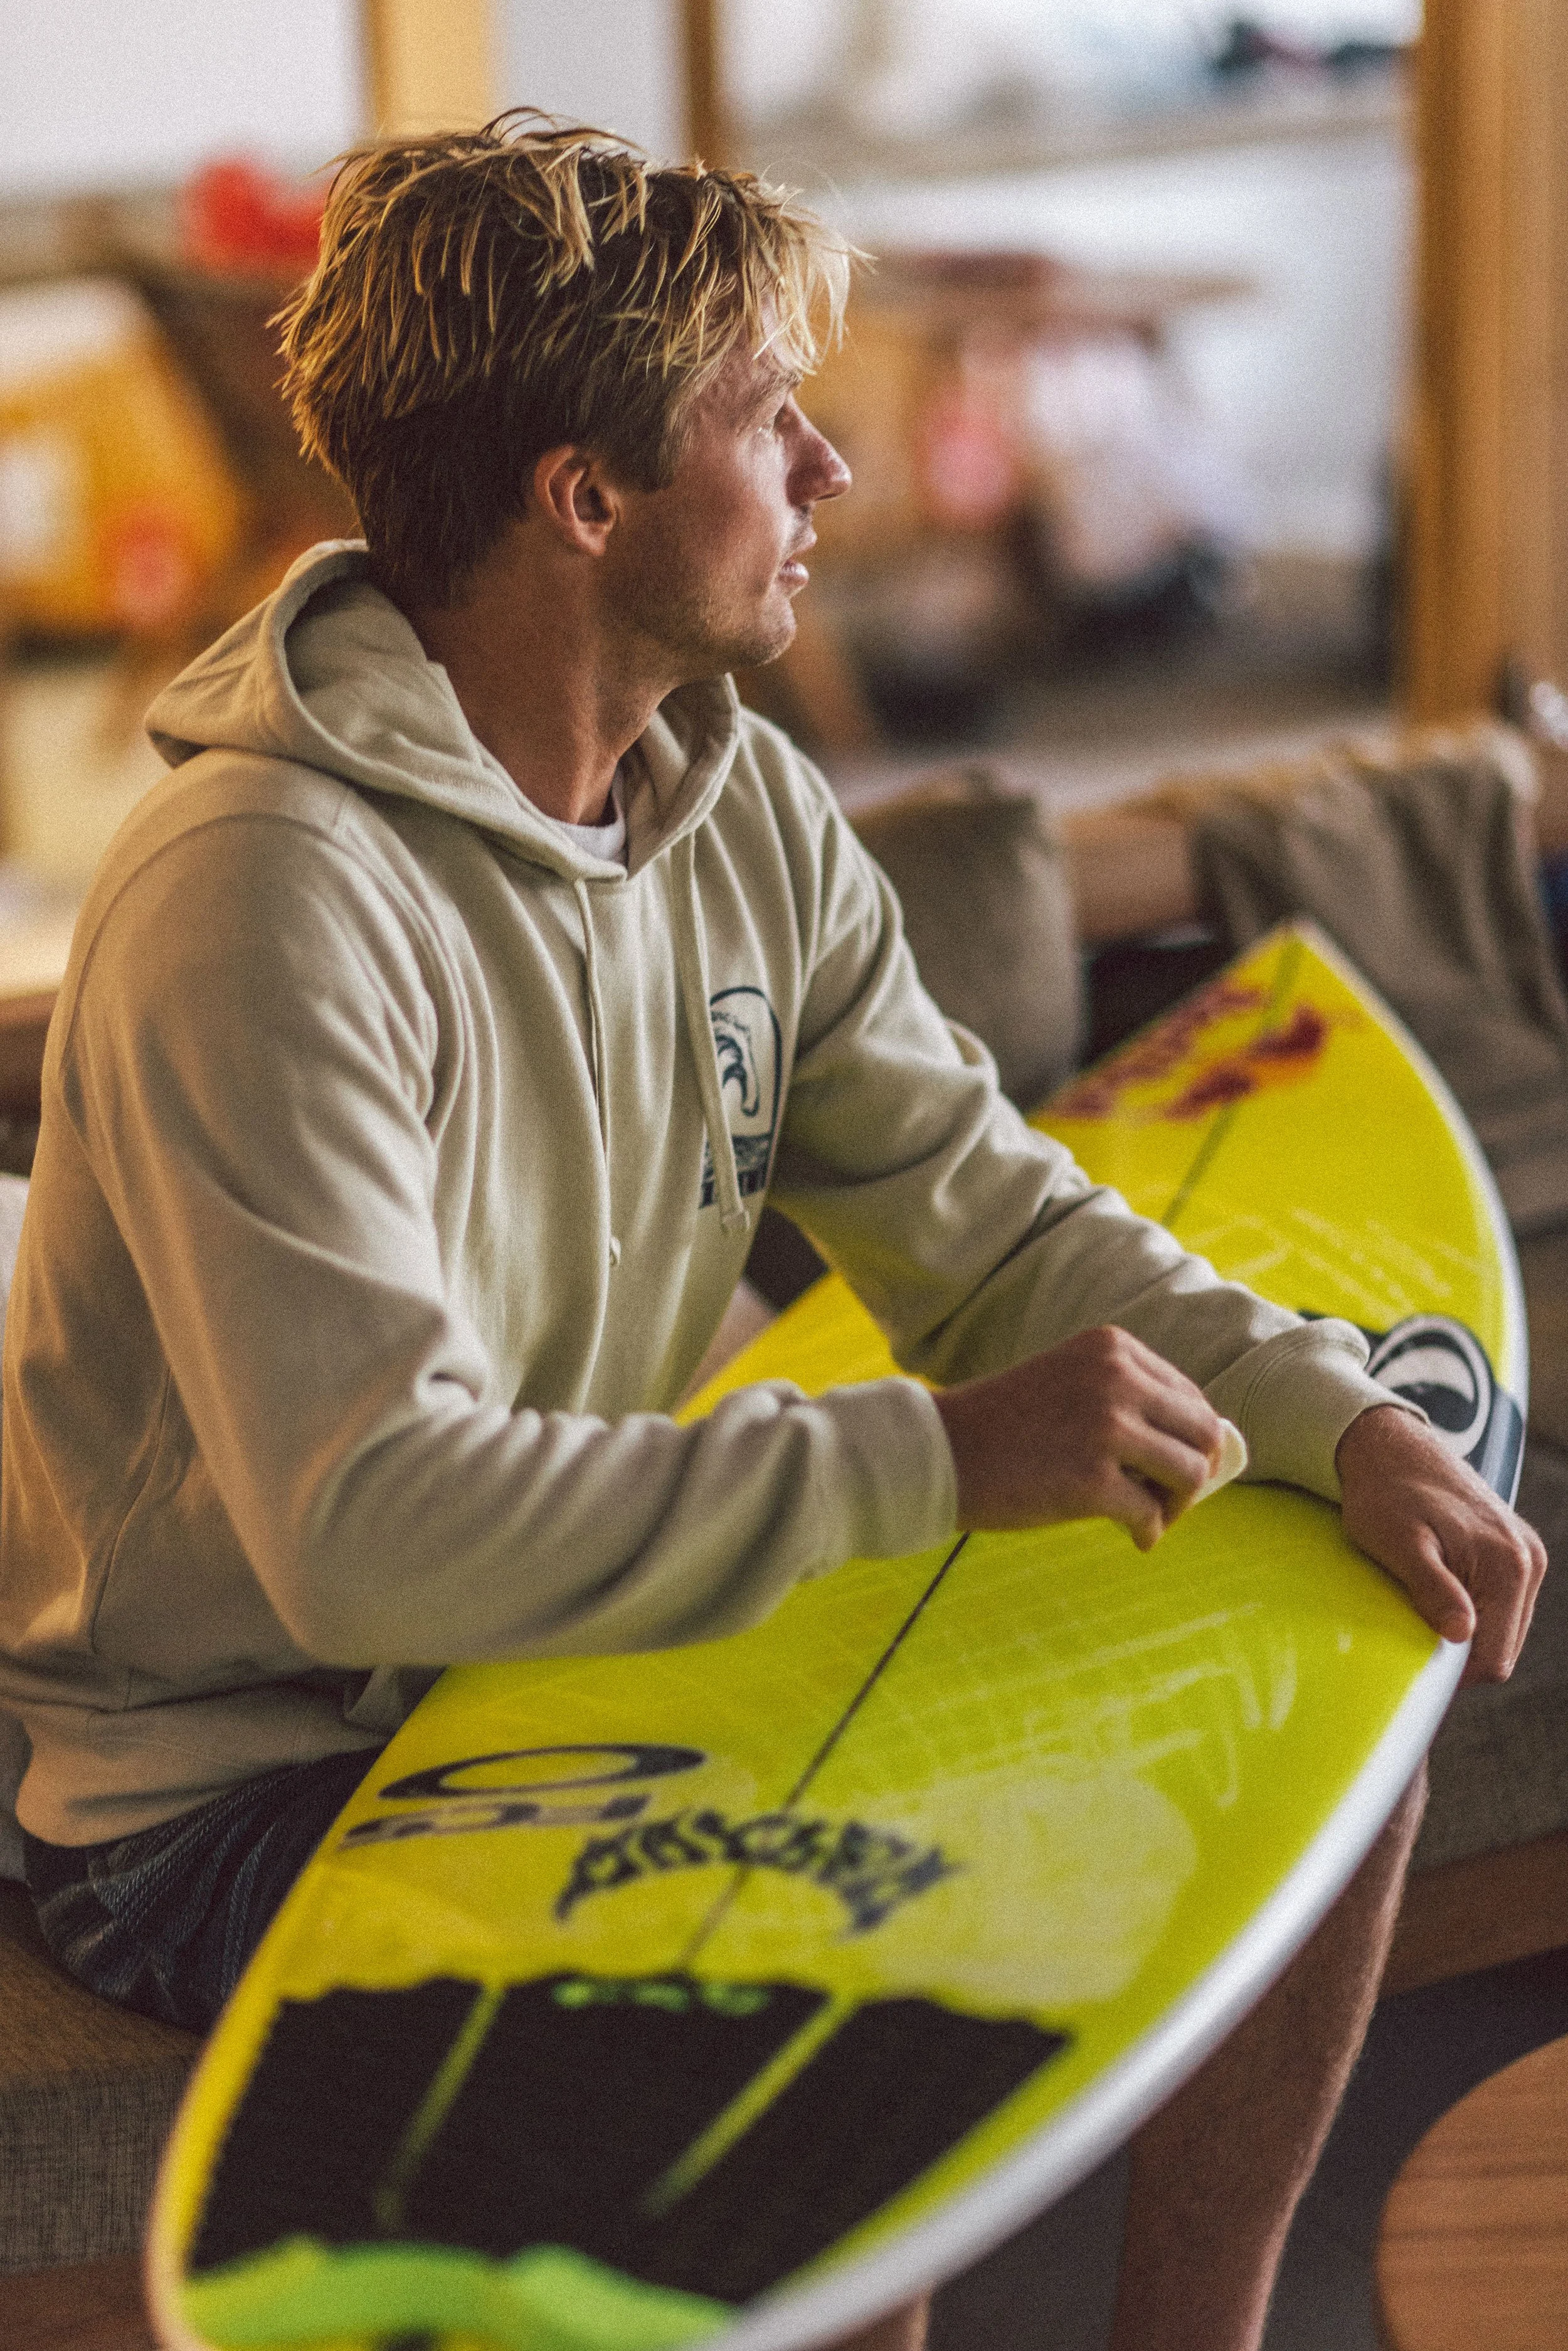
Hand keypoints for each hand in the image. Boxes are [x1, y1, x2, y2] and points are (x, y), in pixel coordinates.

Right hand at [933, 1325, 1224, 1551]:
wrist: (941, 1453)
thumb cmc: (1007, 1425)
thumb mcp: (1072, 1382)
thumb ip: (1129, 1398)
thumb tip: (1206, 1448)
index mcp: (1113, 1347)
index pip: (1191, 1396)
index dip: (1191, 1439)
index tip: (1169, 1467)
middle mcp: (1116, 1378)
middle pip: (1203, 1433)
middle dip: (1195, 1472)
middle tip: (1168, 1498)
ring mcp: (1106, 1427)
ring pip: (1190, 1473)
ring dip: (1177, 1504)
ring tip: (1149, 1517)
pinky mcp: (1092, 1480)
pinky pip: (1151, 1514)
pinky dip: (1148, 1531)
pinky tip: (1131, 1536)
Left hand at [1335, 1404, 1545, 1681]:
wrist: (1389, 1445)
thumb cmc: (1384, 1492)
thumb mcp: (1398, 1543)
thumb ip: (1432, 1588)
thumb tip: (1462, 1634)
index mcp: (1508, 1564)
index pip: (1493, 1658)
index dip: (1453, 1676)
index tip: (1414, 1669)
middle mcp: (1528, 1561)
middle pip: (1502, 1648)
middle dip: (1460, 1655)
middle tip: (1411, 1639)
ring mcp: (1524, 1555)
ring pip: (1502, 1629)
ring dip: (1465, 1633)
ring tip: (1422, 1611)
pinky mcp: (1513, 1551)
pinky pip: (1499, 1606)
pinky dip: (1471, 1612)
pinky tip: (1437, 1596)